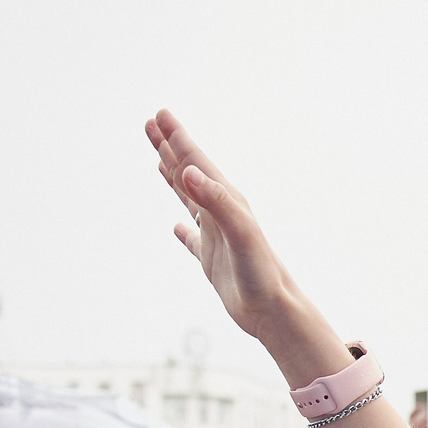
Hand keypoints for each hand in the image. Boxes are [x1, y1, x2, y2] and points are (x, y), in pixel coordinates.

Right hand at [145, 109, 354, 384]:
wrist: (276, 312)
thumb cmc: (262, 274)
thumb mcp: (239, 232)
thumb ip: (216, 201)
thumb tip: (188, 171)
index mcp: (227, 203)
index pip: (196, 163)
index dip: (177, 138)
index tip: (158, 115)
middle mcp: (222, 215)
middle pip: (190, 173)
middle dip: (170, 148)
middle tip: (151, 122)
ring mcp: (217, 238)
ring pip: (189, 200)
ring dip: (174, 179)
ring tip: (160, 160)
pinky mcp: (215, 263)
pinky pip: (193, 241)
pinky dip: (183, 231)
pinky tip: (177, 228)